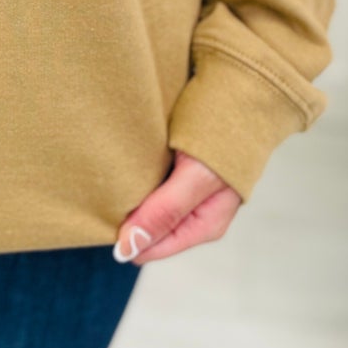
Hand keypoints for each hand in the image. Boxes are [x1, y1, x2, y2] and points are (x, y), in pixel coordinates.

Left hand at [113, 149, 241, 264]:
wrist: (241, 97)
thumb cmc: (225, 139)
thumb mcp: (195, 179)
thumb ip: (164, 213)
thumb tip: (127, 250)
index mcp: (201, 226)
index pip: (147, 249)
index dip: (124, 234)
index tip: (106, 213)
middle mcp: (192, 215)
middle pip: (143, 229)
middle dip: (124, 215)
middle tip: (110, 189)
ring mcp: (184, 194)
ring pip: (142, 206)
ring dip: (128, 194)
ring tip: (116, 174)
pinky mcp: (177, 174)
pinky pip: (147, 184)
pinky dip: (135, 176)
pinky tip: (128, 163)